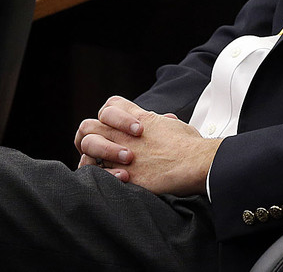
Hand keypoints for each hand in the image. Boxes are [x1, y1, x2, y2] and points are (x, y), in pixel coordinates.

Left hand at [75, 96, 219, 196]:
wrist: (195, 163)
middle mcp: (123, 133)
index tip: (128, 130)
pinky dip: (103, 175)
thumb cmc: (191, 146)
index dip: (112, 116)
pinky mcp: (121, 174)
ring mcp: (119, 152)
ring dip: (97, 154)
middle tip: (110, 148)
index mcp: (138, 118)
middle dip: (95, 136)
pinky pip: (95, 171)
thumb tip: (165, 121)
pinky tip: (123, 177)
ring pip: (87, 145)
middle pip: (89, 125)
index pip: (110, 106)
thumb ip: (161, 123)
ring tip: (120, 163)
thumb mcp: (174, 125)